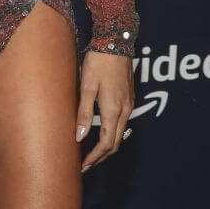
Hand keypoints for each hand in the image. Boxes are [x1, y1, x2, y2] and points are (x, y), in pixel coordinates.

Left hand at [76, 50, 132, 170]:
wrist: (116, 42)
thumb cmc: (98, 62)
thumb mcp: (86, 87)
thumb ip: (84, 114)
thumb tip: (80, 137)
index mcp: (113, 110)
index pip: (106, 143)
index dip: (95, 157)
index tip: (83, 166)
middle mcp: (125, 110)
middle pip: (115, 143)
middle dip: (101, 156)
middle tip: (85, 165)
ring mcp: (129, 104)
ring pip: (120, 133)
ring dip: (107, 146)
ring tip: (90, 152)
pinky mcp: (129, 98)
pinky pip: (122, 123)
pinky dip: (112, 134)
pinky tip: (100, 132)